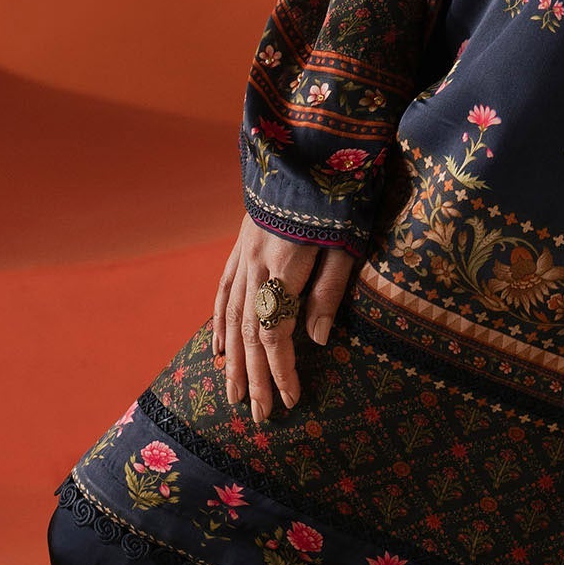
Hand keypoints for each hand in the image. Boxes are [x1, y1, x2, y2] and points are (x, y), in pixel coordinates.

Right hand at [210, 213, 358, 424]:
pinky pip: (223, 291)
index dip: (281, 371)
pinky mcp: (241, 245)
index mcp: (283, 269)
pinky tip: (218, 347)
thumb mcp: (345, 244)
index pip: (275, 334)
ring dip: (233, 361)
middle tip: (261, 417)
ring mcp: (243, 255)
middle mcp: (255, 267)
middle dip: (255, 378)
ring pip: (232, 318)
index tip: (291, 401)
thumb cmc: (338, 197)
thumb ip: (329, 292)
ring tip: (234, 396)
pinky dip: (219, 323)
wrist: (308, 146)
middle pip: (249, 334)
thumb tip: (315, 342)